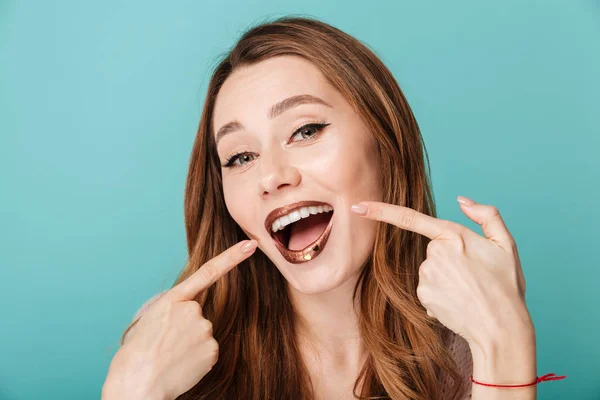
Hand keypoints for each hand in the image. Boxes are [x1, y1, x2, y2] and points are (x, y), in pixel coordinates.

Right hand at [104, 239, 257, 399]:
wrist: (138, 384)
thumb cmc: (135, 357)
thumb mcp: (148, 322)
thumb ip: (171, 313)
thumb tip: (183, 320)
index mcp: (172, 300)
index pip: (208, 272)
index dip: (232, 257)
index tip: (251, 245)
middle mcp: (192, 311)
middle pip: (197, 317)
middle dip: (185, 330)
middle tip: (165, 346)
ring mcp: (205, 329)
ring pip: (202, 335)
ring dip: (190, 345)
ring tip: (170, 357)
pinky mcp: (212, 349)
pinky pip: (207, 352)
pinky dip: (197, 359)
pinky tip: (181, 366)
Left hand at [351, 196, 531, 348]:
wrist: (501, 328)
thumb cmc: (506, 287)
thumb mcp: (506, 245)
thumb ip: (486, 216)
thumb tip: (461, 200)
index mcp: (453, 236)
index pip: (410, 218)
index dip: (380, 211)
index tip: (357, 206)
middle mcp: (434, 254)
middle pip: (432, 249)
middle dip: (449, 259)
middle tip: (473, 276)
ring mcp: (426, 276)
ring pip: (430, 270)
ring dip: (445, 278)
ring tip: (468, 291)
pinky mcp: (422, 295)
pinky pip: (428, 289)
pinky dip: (440, 295)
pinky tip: (458, 302)